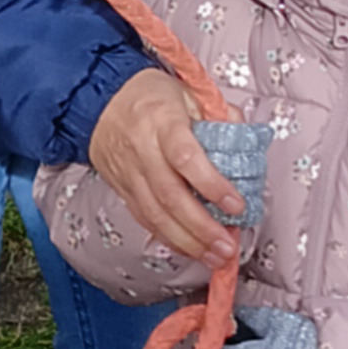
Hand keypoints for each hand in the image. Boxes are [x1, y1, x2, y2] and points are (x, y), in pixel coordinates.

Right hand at [90, 68, 250, 263]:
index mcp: (162, 121)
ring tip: (214, 256)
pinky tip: (190, 249)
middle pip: (170, 195)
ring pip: (155, 214)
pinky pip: (145, 219)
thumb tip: (246, 139)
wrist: (100, 102)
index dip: (211, 184)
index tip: (236, 205)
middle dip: (201, 227)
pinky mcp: (123, 190)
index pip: (186, 157)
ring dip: (187, 241)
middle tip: (227, 245)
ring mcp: (129, 173)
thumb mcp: (189, 93)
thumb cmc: (150, 96)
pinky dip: (169, 238)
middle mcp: (142, 150)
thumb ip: (220, 115)